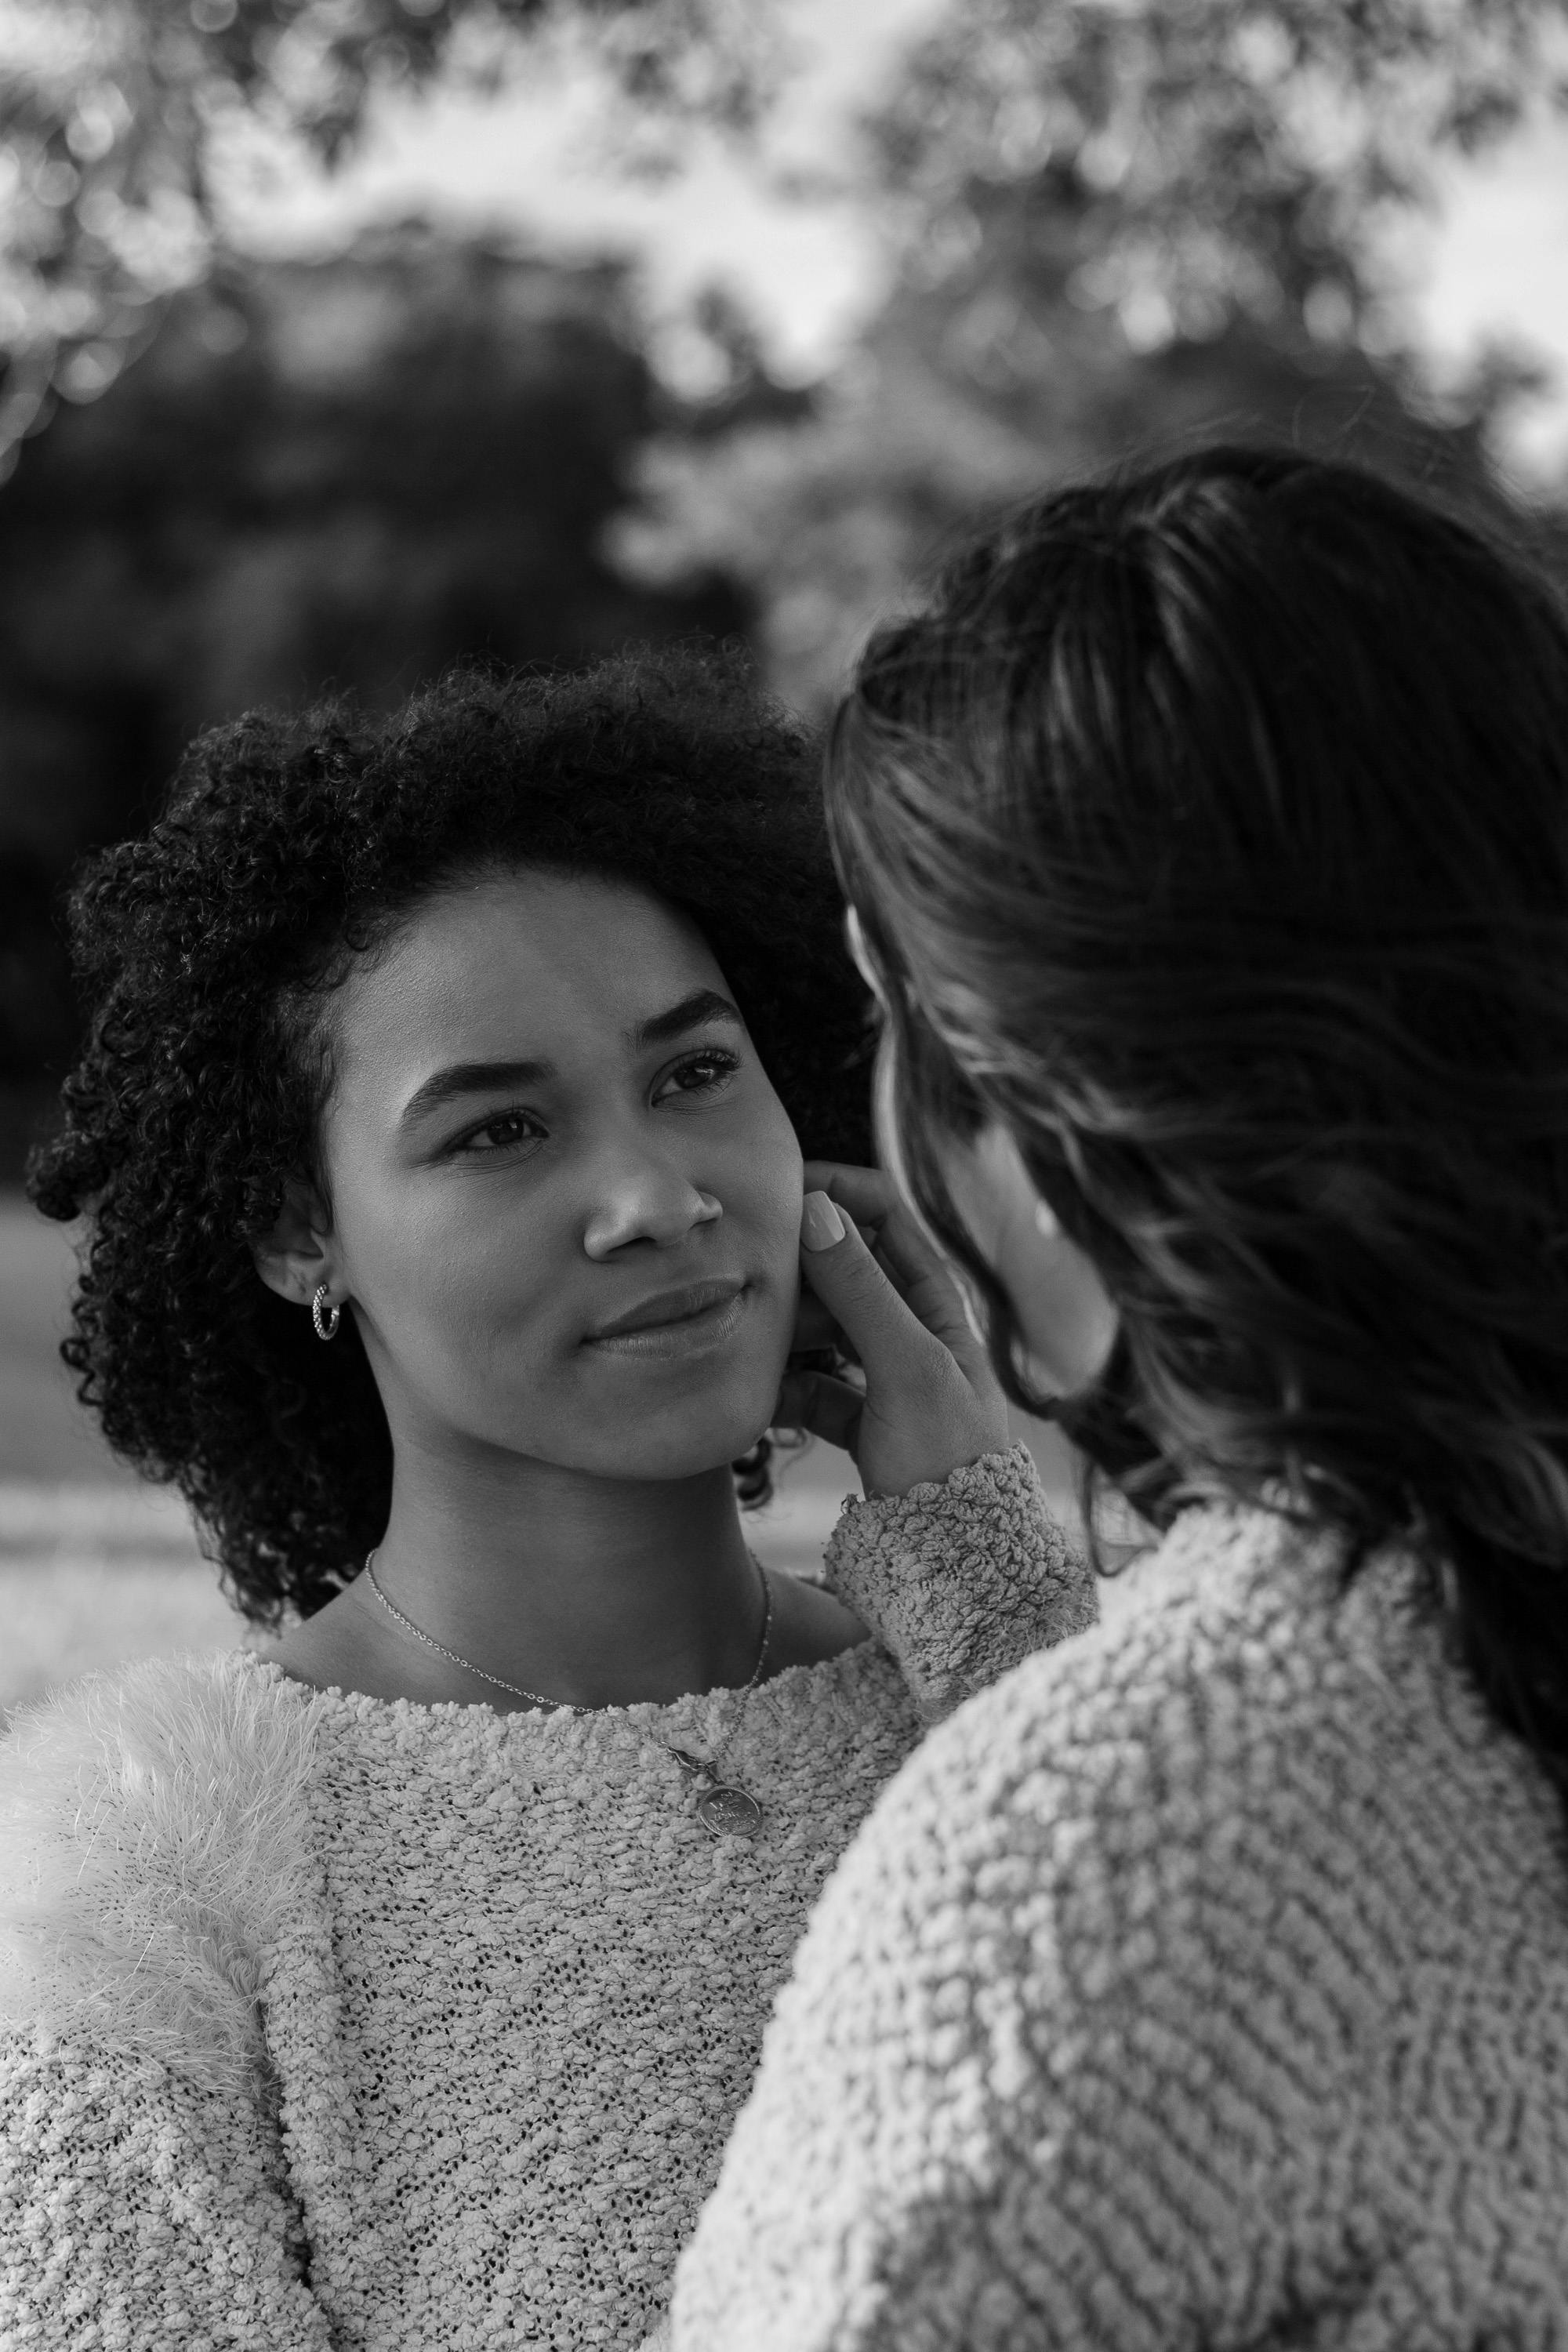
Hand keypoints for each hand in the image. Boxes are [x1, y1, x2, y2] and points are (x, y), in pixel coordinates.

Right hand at [775, 1161, 1009, 1498]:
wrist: (959, 1564)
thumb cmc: (948, 1460)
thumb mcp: (905, 1367)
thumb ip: (860, 1289)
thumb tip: (815, 1208)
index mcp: (937, 1299)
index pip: (883, 1212)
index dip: (833, 1190)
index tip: (774, 1190)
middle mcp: (911, 1327)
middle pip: (842, 1268)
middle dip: (796, 1266)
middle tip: (743, 1271)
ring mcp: (883, 1374)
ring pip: (819, 1327)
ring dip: (784, 1330)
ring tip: (747, 1338)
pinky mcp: (860, 1421)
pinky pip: (809, 1385)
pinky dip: (784, 1388)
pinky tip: (757, 1398)